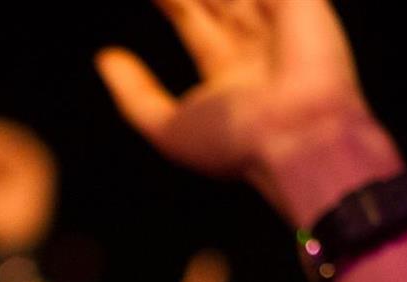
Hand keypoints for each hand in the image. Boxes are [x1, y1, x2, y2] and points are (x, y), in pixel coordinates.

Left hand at [96, 0, 398, 224]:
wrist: (294, 136)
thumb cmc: (234, 142)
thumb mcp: (168, 129)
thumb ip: (136, 94)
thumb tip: (105, 58)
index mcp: (231, 74)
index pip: (195, 23)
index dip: (170, 3)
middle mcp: (256, 44)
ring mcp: (281, 18)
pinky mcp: (300, 1)